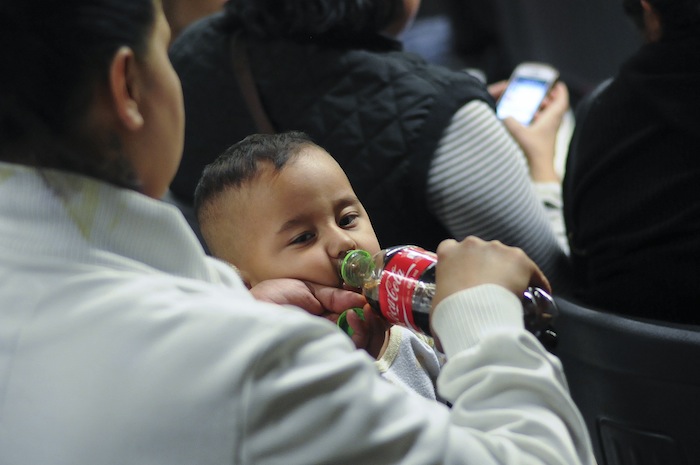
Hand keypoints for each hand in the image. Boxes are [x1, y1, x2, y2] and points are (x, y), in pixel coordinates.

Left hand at [250, 279, 388, 355]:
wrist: (254, 312)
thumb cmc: (272, 300)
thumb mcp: (306, 289)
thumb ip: (334, 295)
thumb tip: (359, 299)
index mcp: (324, 320)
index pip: (356, 320)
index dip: (368, 311)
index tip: (370, 298)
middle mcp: (330, 336)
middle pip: (366, 335)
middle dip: (374, 320)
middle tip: (370, 306)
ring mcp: (330, 348)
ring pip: (366, 345)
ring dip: (370, 326)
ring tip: (362, 311)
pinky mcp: (329, 358)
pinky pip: (356, 352)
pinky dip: (362, 333)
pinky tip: (355, 318)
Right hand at [432, 236, 550, 310]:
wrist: (474, 313)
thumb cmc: (450, 312)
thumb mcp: (437, 306)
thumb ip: (443, 302)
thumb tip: (446, 320)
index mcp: (448, 253)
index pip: (451, 248)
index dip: (461, 263)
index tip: (465, 276)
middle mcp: (472, 244)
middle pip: (482, 252)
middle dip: (486, 267)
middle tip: (489, 289)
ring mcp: (497, 249)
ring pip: (506, 259)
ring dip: (509, 273)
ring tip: (512, 294)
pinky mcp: (520, 259)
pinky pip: (531, 271)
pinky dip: (535, 282)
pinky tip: (537, 297)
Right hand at [490, 80, 569, 182]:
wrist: (538, 172)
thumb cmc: (532, 152)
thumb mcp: (517, 132)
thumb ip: (507, 120)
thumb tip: (502, 115)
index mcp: (551, 119)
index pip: (562, 101)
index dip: (560, 91)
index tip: (557, 85)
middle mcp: (552, 126)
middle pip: (555, 109)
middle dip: (549, 100)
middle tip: (542, 95)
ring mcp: (548, 136)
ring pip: (549, 119)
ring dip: (542, 112)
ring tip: (532, 108)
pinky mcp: (542, 144)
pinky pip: (542, 129)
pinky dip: (536, 123)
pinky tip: (526, 124)